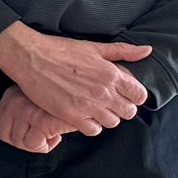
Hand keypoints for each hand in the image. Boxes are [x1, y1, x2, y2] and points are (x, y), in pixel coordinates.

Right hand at [0, 24, 148, 135]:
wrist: (30, 57)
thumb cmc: (60, 50)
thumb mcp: (94, 47)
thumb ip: (123, 51)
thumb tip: (148, 50)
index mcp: (111, 74)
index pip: (139, 95)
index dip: (133, 95)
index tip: (123, 93)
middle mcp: (103, 92)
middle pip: (128, 112)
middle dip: (121, 107)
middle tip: (107, 101)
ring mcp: (88, 105)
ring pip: (112, 122)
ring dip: (105, 116)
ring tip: (94, 108)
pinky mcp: (72, 115)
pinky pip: (93, 130)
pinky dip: (91, 125)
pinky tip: (83, 115)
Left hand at [0, 85, 68, 153]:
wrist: (88, 99)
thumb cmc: (63, 103)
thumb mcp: (34, 101)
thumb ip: (17, 112)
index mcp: (11, 95)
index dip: (13, 134)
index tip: (30, 131)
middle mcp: (15, 100)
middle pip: (4, 136)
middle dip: (24, 142)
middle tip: (41, 136)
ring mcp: (27, 110)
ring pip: (19, 142)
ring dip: (38, 144)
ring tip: (51, 133)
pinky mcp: (40, 120)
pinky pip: (33, 145)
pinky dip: (46, 146)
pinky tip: (56, 135)